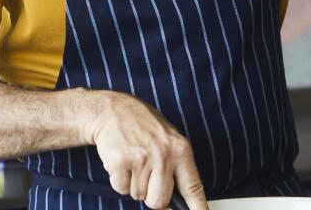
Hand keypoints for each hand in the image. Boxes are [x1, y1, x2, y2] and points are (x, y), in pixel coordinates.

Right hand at [82, 91, 206, 209]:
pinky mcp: (121, 162)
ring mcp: (141, 159)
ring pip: (138, 195)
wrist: (111, 110)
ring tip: (133, 160)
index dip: (199, 208)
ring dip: (133, 183)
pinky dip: (119, 179)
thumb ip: (177, 164)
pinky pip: (121, 189)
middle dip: (150, 195)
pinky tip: (122, 161)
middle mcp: (163, 155)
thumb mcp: (168, 138)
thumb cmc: (141, 124)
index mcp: (180, 149)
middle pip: (159, 201)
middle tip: (146, 175)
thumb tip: (182, 196)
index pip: (193, 187)